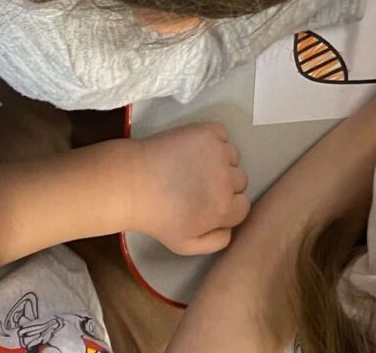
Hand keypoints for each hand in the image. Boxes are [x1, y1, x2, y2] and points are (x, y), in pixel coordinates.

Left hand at [129, 124, 248, 254]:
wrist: (133, 183)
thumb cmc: (158, 217)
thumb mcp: (184, 244)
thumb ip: (215, 242)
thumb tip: (231, 229)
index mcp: (224, 208)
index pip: (242, 206)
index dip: (226, 207)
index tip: (209, 205)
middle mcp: (227, 178)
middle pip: (240, 181)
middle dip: (224, 184)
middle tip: (199, 186)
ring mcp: (218, 151)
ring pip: (232, 157)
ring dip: (220, 161)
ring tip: (194, 167)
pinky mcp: (207, 131)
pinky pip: (222, 134)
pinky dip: (214, 140)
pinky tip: (196, 150)